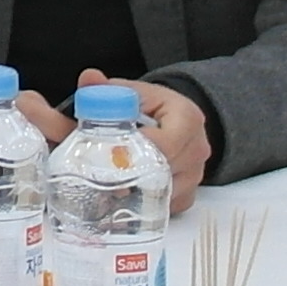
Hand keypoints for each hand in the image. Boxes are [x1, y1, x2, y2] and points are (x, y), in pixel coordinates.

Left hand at [84, 73, 217, 209]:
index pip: (164, 143)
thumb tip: (89, 78)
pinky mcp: (187, 195)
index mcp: (187, 118)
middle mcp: (197, 149)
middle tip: (98, 176)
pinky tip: (122, 194)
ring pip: (162, 193)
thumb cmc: (148, 108)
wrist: (168, 122)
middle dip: (130, 175)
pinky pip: (164, 207)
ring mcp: (195, 176)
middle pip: (163, 172)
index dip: (134, 151)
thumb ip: (105, 90)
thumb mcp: (128, 93)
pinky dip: (142, 204)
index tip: (107, 154)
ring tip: (106, 185)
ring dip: (134, 192)